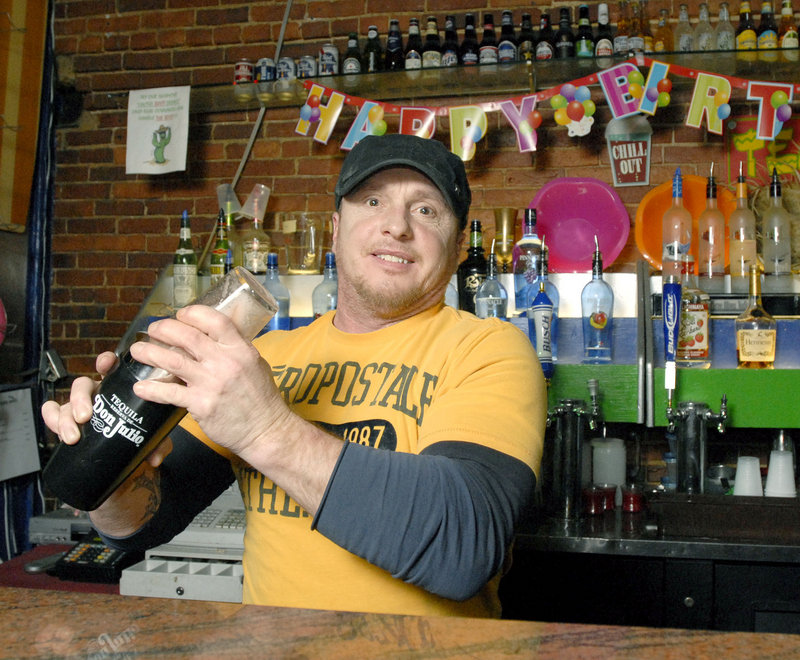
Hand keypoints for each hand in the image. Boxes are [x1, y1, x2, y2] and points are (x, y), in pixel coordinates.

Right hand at [41, 351, 171, 469]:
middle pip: (82, 386)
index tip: (106, 365)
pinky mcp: (67, 422)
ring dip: (64, 418)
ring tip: (73, 437)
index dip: (105, 362)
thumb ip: (156, 444)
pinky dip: (50, 418)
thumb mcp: (151, 439)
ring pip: (65, 404)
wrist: (125, 456)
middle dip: (80, 399)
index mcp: (118, 390)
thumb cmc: (138, 437)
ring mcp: (80, 408)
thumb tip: (155, 457)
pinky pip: (52, 413)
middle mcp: (96, 395)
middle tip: (85, 417)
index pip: (110, 368)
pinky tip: (56, 429)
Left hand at [128, 305, 291, 461]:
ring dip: (151, 353)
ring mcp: (212, 384)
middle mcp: (226, 363)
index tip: (180, 315)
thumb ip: (234, 349)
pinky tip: (140, 387)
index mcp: (241, 350)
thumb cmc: (261, 398)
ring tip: (138, 350)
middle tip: (153, 330)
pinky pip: (170, 393)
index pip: (215, 320)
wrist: (266, 430)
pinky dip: (152, 389)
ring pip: (173, 361)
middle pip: (188, 337)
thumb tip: (213, 336)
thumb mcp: (256, 364)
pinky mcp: (201, 405)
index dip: (193, 313)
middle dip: (165, 329)